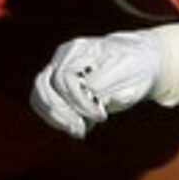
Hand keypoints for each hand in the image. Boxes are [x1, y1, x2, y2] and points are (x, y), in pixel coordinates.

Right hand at [31, 30, 163, 136]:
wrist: (139, 64)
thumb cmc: (136, 68)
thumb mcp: (127, 73)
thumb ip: (103, 82)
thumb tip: (86, 93)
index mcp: (82, 48)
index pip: (65, 78)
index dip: (80, 102)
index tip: (102, 116)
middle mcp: (66, 55)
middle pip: (45, 84)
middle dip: (63, 111)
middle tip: (81, 129)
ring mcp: (59, 66)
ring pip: (39, 91)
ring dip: (54, 116)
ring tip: (76, 131)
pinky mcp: (57, 81)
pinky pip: (41, 99)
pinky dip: (52, 117)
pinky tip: (70, 127)